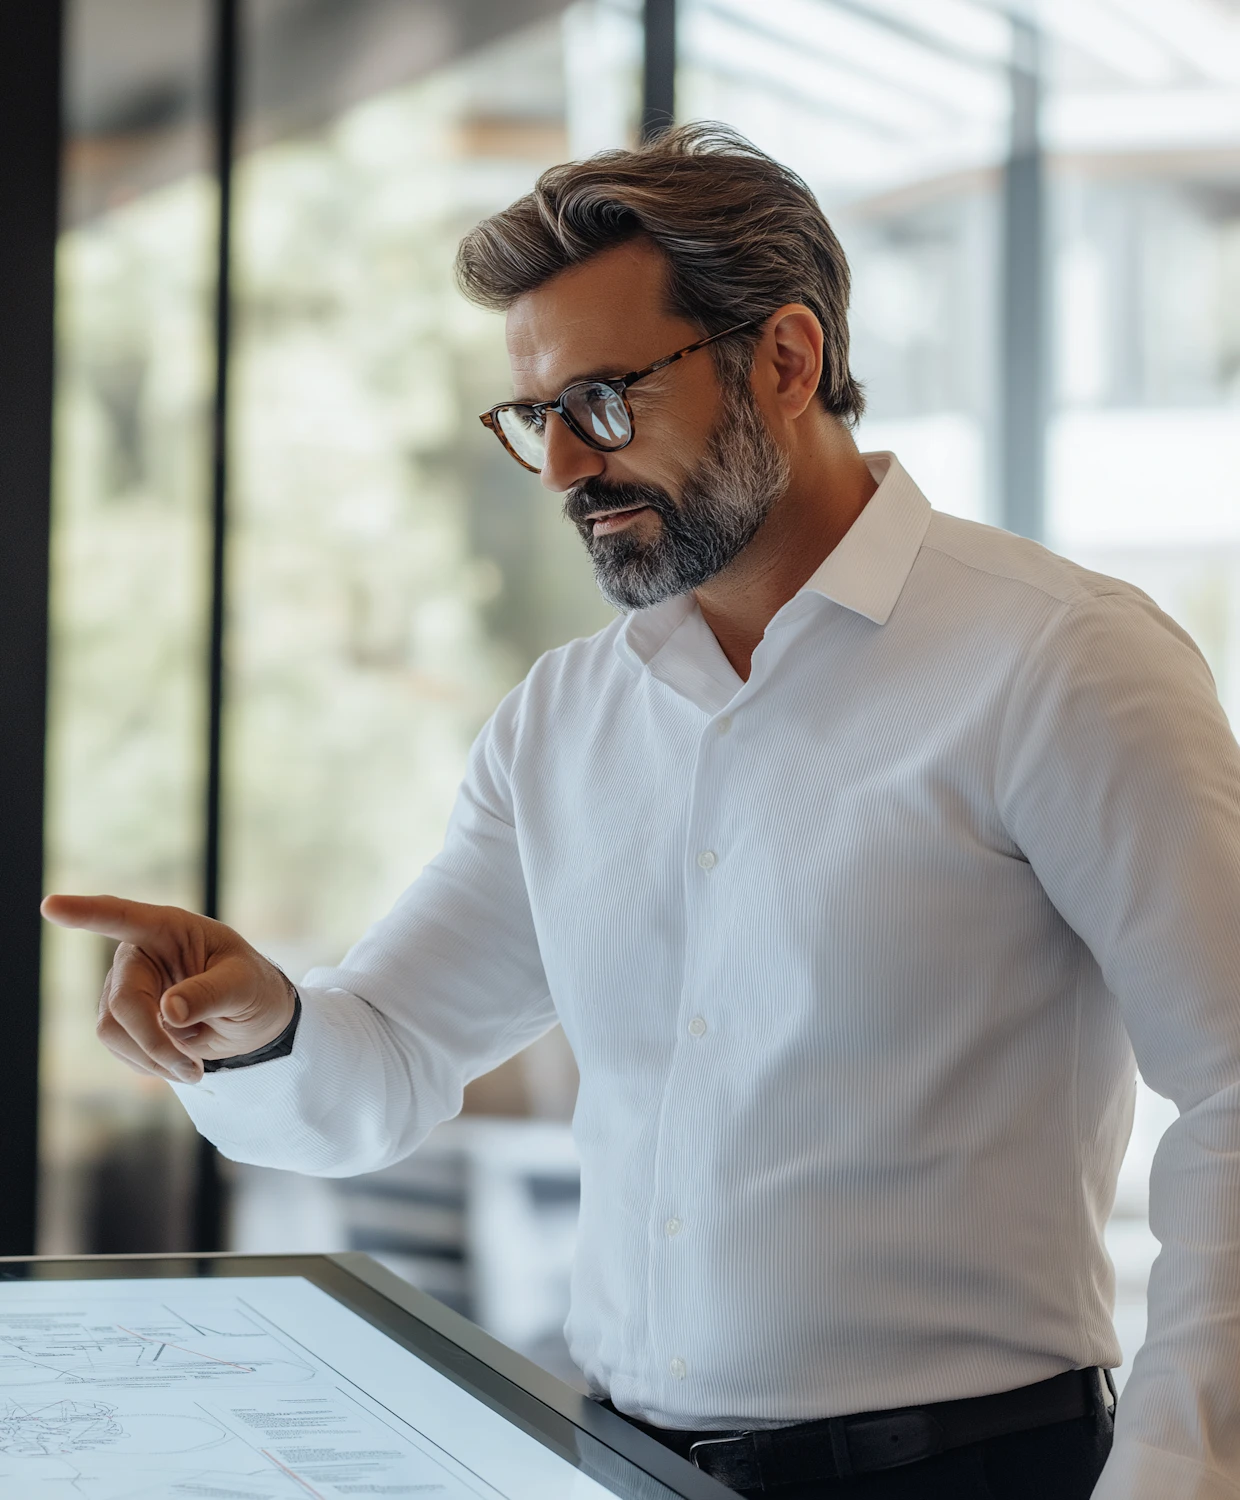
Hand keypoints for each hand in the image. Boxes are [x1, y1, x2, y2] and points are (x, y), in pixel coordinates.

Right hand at [40, 894, 297, 1084]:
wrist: (252, 1020)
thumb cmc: (252, 988)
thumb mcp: (246, 986)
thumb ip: (210, 994)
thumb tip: (168, 1011)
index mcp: (168, 928)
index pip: (121, 917)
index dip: (85, 913)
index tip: (52, 907)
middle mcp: (138, 954)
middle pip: (122, 1002)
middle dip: (155, 1042)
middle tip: (195, 1071)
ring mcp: (124, 986)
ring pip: (113, 1031)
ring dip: (154, 1059)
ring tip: (194, 1068)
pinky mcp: (121, 1018)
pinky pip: (120, 1049)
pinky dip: (151, 1064)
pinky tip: (179, 1060)